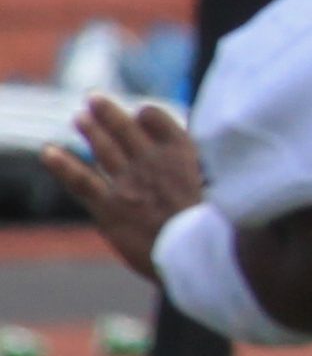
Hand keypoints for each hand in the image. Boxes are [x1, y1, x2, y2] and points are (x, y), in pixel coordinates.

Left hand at [40, 95, 206, 279]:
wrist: (196, 255)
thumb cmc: (214, 230)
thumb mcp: (218, 189)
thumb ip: (200, 176)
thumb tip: (202, 171)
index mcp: (184, 156)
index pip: (160, 121)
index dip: (149, 116)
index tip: (142, 113)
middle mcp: (153, 162)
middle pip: (126, 129)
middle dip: (108, 113)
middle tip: (94, 99)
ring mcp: (129, 183)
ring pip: (103, 148)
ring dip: (90, 130)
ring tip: (80, 118)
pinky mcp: (109, 206)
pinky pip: (81, 181)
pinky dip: (63, 165)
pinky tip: (48, 153)